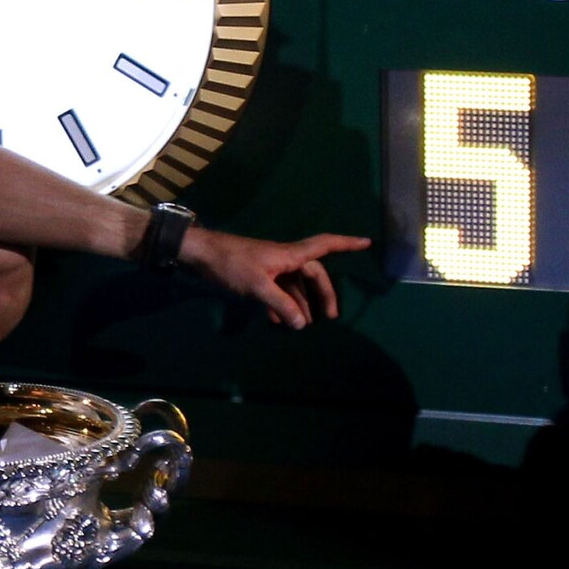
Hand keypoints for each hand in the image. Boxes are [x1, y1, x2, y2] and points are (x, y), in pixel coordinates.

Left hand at [186, 228, 370, 328]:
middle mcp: (284, 259)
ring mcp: (270, 267)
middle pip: (312, 275)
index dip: (346, 244)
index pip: (325, 246)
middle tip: (331, 317)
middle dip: (323, 295)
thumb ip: (281, 304)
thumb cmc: (232, 264)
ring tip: (303, 325)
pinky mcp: (257, 276)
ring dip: (300, 304)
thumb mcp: (258, 286)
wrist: (201, 254)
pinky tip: (278, 322)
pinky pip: (277, 291)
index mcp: (290, 255)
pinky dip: (281, 305)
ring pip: (294, 285)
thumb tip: (302, 324)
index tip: (367, 243)